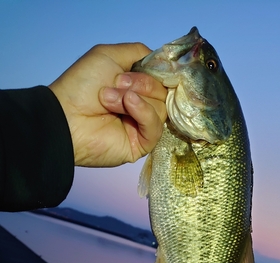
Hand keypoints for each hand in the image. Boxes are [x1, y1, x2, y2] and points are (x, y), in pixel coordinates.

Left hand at [49, 43, 166, 166]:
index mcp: (136, 85)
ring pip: (161, 107)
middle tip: (115, 85)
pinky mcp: (142, 144)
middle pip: (163, 92)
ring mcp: (142, 125)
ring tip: (108, 100)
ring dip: (133, 98)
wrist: (67, 116)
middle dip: (140, 83)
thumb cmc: (82, 85)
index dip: (155, 71)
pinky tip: (128, 106)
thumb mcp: (108, 55)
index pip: (162, 77)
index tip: (139, 68)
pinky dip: (143, 112)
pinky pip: (156, 127)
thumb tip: (163, 62)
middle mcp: (142, 104)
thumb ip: (138, 52)